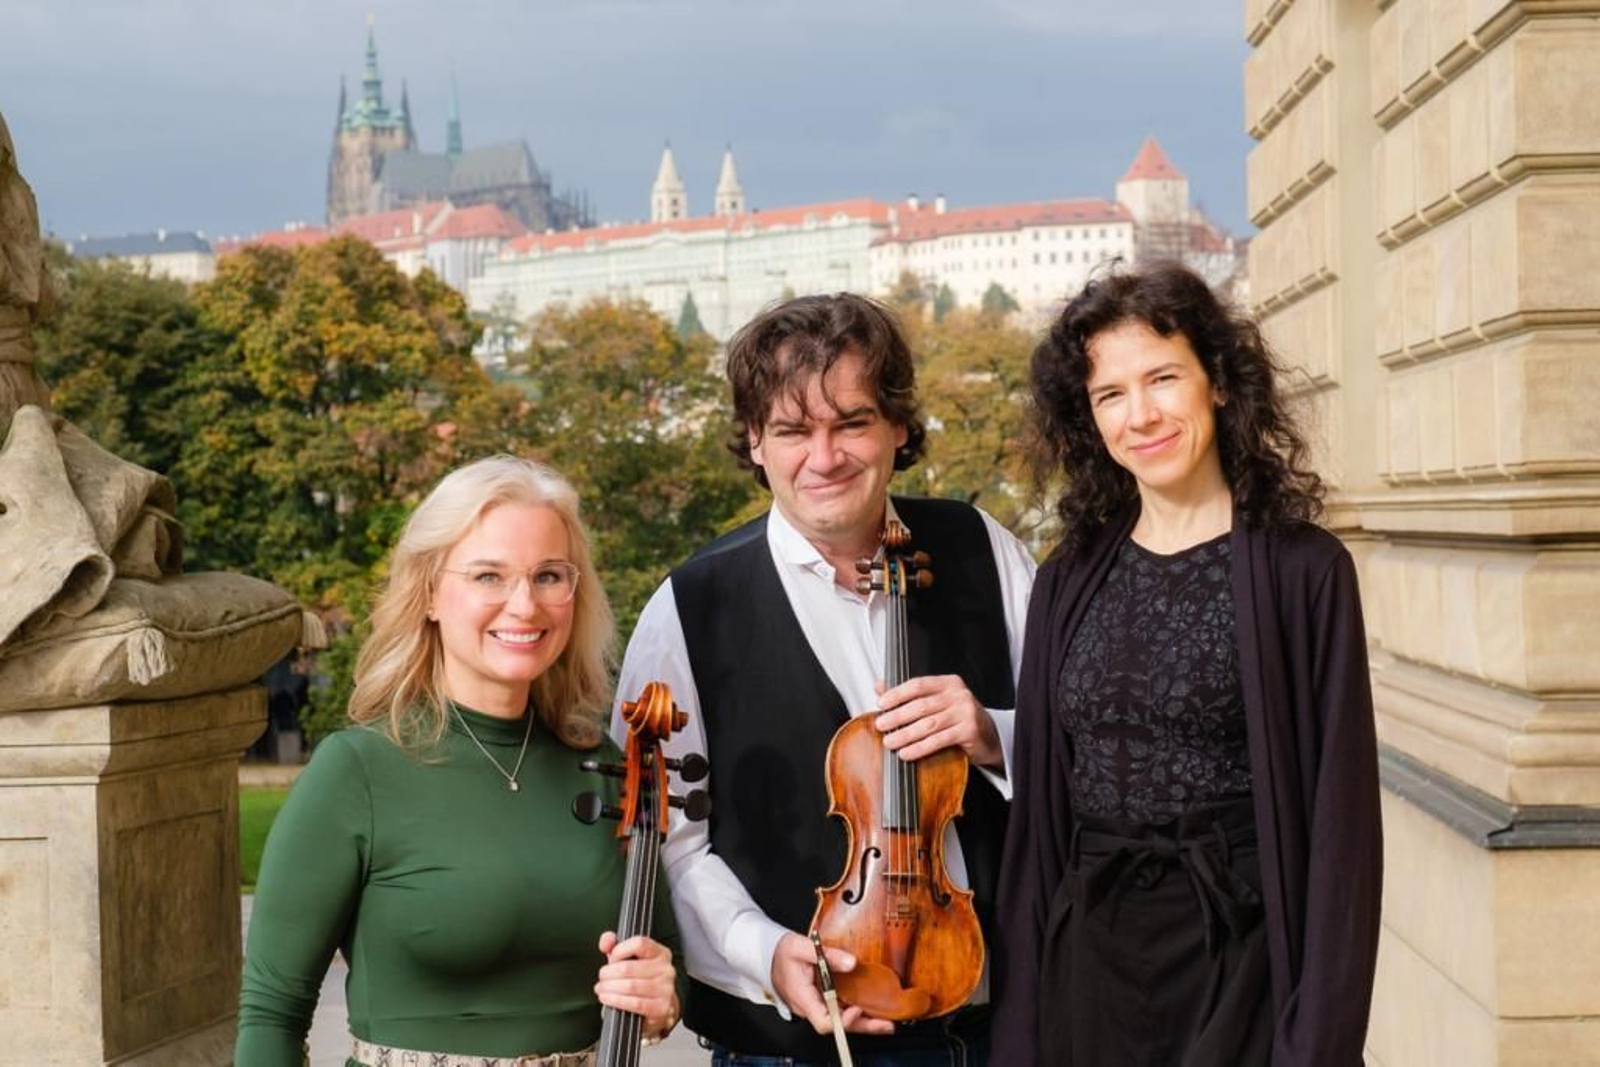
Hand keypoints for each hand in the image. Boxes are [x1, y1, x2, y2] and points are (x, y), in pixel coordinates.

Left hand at [596, 931, 678, 1038]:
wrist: (659, 1007)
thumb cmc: (642, 981)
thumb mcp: (629, 960)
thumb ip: (615, 945)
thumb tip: (607, 941)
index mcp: (660, 953)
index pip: (639, 943)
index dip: (620, 950)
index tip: (612, 958)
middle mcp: (666, 969)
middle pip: (628, 967)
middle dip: (608, 974)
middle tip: (601, 978)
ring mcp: (665, 989)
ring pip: (630, 986)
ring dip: (609, 989)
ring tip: (601, 989)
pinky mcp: (661, 1007)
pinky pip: (635, 1003)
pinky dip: (616, 1001)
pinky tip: (607, 998)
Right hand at [771, 931, 895, 1035]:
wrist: (768, 953)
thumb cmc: (780, 952)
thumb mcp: (801, 947)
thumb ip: (827, 955)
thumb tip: (851, 962)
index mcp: (803, 998)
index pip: (823, 1021)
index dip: (843, 1021)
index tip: (857, 1009)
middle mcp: (810, 1007)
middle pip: (838, 1026)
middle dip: (863, 1026)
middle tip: (887, 1025)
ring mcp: (815, 1005)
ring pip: (840, 1020)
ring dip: (863, 1022)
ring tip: (886, 1022)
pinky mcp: (819, 1000)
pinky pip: (838, 1011)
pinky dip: (855, 1012)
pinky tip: (871, 1009)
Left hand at [875, 676, 1002, 767]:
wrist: (988, 736)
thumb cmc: (958, 718)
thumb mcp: (936, 702)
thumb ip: (909, 695)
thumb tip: (879, 685)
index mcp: (948, 683)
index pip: (918, 685)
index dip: (897, 693)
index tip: (881, 703)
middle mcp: (958, 695)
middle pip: (921, 705)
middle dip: (897, 716)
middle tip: (881, 725)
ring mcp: (966, 712)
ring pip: (929, 724)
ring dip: (905, 734)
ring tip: (890, 742)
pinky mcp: (969, 731)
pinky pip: (939, 740)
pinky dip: (920, 748)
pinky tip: (907, 753)